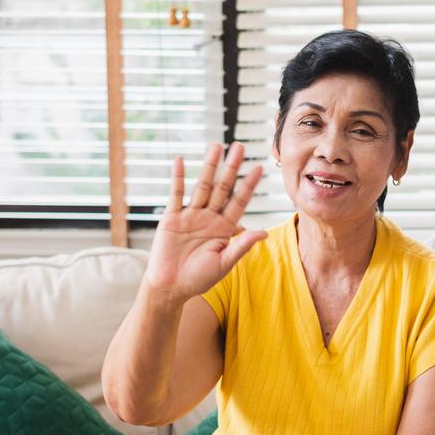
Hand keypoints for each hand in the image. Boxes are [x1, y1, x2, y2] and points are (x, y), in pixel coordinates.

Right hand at [144, 142, 266, 303]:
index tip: (259, 168)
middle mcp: (209, 218)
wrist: (171, 288)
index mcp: (224, 228)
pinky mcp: (171, 218)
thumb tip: (264, 232)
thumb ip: (241, 245)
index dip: (249, 185)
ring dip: (209, 166)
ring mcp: (190, 216)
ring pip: (203, 186)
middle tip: (240, 146)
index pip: (240, 201)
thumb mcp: (224, 263)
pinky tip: (181, 161)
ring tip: (216, 147)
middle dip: (232, 167)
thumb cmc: (198, 279)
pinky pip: (176, 195)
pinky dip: (178, 178)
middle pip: (223, 188)